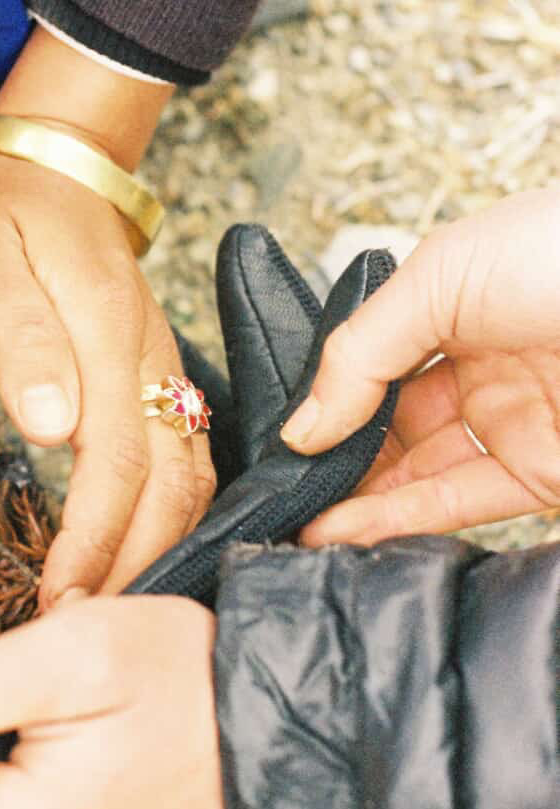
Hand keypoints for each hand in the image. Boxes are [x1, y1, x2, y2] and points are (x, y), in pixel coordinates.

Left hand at [0, 28, 213, 603]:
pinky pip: (184, 454)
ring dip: (161, 544)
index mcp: (111, 336)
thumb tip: (53, 425)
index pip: (119, 465)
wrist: (50, 159)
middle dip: (135, 564)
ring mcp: (164, 365)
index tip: (57, 605)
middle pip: (173, 485)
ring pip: (192, 474)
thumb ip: (18, 337)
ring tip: (109, 605)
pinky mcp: (158, 370)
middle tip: (79, 630)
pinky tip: (138, 548)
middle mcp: (154, 358)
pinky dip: (171, 511)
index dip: (94, 543)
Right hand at [288, 189, 559, 543]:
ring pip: (419, 474)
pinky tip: (342, 532)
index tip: (278, 437)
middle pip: (391, 425)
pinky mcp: (547, 477)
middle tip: (275, 491)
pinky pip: (460, 505)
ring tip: (292, 523)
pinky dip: (398, 522)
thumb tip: (302, 426)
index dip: (325, 400)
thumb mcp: (439, 276)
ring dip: (355, 501)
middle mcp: (483, 365)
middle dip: (333, 459)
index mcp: (457, 304)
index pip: (373, 364)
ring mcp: (516, 424)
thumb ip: (361, 352)